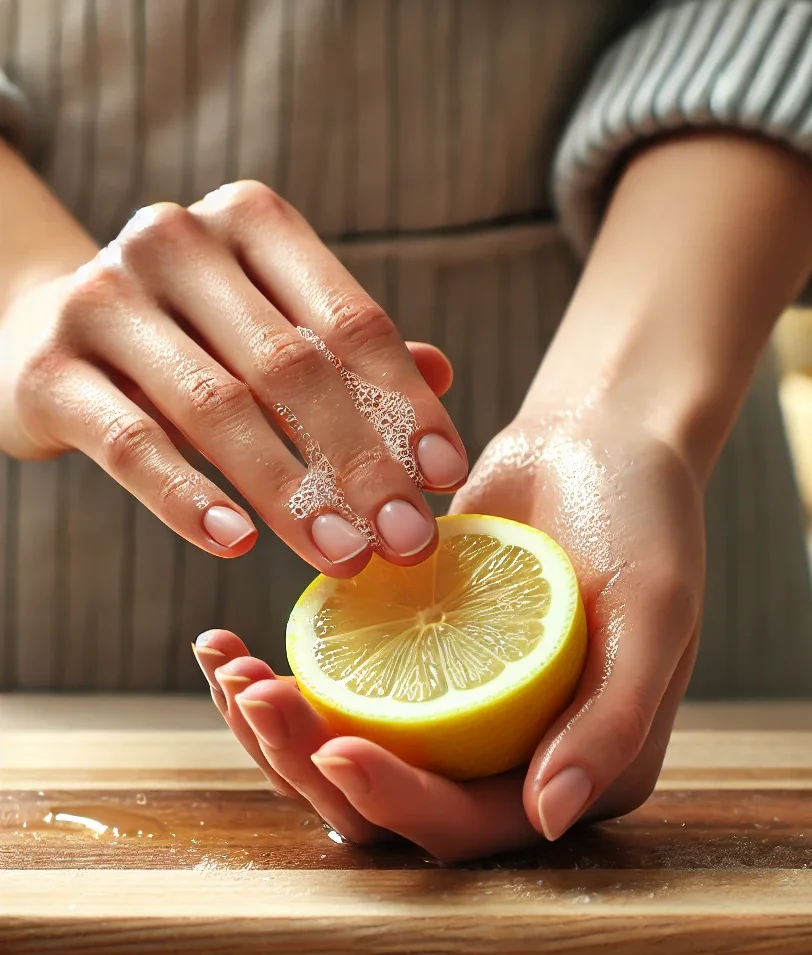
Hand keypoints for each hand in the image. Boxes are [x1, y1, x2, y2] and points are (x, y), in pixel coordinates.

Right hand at [0, 180, 467, 575]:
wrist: (45, 331)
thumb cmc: (194, 336)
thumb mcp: (274, 328)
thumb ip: (349, 348)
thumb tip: (443, 372)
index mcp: (252, 223)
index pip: (350, 320)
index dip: (406, 402)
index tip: (446, 475)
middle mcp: (177, 241)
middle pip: (293, 366)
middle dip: (360, 462)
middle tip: (406, 536)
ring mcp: (103, 298)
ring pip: (218, 407)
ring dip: (290, 492)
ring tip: (341, 555)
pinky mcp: (48, 368)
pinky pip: (131, 443)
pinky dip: (187, 498)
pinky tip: (237, 543)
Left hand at [192, 403, 702, 860]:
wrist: (601, 439)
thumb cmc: (645, 519)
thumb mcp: (652, 613)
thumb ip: (612, 721)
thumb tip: (552, 821)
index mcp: (576, 773)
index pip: (468, 822)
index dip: (395, 800)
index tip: (332, 745)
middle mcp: (511, 759)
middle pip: (389, 803)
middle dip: (309, 763)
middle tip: (253, 694)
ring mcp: (454, 710)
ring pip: (349, 753)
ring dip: (279, 728)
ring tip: (229, 671)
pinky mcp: (412, 660)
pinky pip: (341, 690)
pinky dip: (286, 676)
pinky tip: (235, 648)